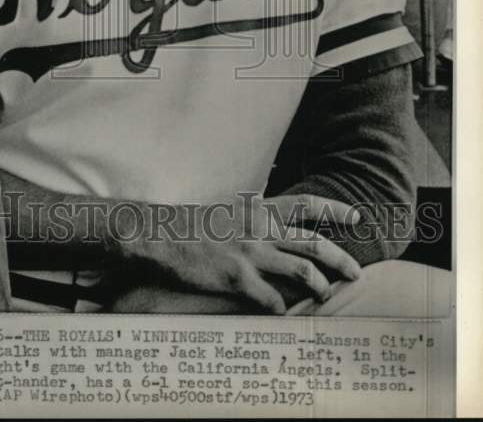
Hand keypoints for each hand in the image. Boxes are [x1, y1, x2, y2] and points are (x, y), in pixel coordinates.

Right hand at [120, 193, 360, 315]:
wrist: (162, 236)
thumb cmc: (193, 226)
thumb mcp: (228, 212)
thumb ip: (252, 217)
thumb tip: (271, 223)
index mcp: (258, 210)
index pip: (306, 204)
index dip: (335, 210)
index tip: (356, 216)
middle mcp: (259, 228)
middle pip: (314, 243)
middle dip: (341, 259)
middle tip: (356, 273)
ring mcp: (250, 253)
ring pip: (303, 271)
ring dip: (320, 287)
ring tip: (325, 296)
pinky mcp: (237, 278)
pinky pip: (272, 299)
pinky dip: (282, 308)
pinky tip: (281, 313)